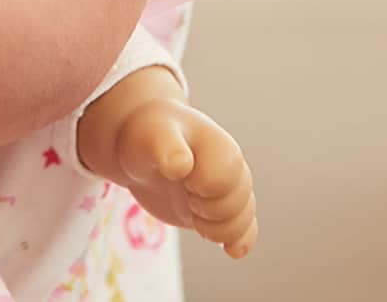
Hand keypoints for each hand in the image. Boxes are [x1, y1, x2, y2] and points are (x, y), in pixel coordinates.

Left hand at [101, 97, 257, 258]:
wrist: (144, 147)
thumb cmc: (149, 136)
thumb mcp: (153, 136)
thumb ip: (167, 148)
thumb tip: (181, 167)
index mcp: (222, 148)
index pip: (224, 181)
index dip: (201, 187)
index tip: (180, 175)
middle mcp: (233, 170)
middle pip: (238, 206)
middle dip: (208, 210)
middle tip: (185, 192)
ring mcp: (226, 192)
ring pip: (241, 223)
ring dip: (215, 229)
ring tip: (192, 211)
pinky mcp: (217, 211)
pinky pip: (242, 231)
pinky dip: (239, 242)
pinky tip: (231, 250)